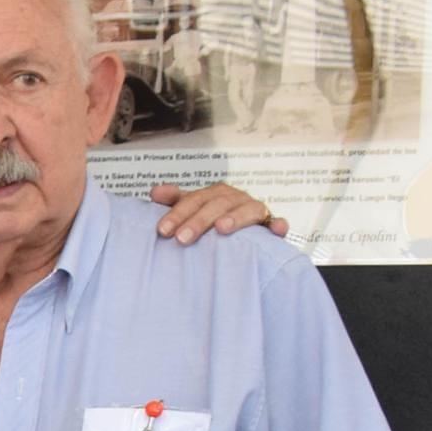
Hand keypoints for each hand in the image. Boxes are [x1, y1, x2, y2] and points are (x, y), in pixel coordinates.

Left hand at [148, 182, 286, 241]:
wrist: (242, 224)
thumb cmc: (212, 216)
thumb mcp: (193, 207)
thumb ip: (175, 200)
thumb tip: (154, 191)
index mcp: (214, 194)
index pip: (194, 200)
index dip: (178, 213)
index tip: (162, 230)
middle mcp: (234, 198)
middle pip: (217, 205)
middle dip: (199, 221)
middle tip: (182, 239)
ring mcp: (253, 209)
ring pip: (247, 210)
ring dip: (235, 218)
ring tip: (221, 229)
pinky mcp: (270, 223)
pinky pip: (276, 222)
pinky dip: (278, 224)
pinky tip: (276, 230)